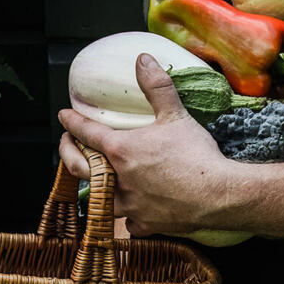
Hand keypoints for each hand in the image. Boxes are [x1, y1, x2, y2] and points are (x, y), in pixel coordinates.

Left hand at [58, 52, 232, 235]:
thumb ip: (156, 86)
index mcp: (122, 151)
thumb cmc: (196, 155)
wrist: (219, 195)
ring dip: (93, 189)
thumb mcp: (176, 115)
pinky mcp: (147, 224)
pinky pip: (130, 223)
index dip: (72, 122)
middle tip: (65, 145)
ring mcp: (131, 205)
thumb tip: (142, 59)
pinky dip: (129, 216)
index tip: (63, 116)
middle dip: (67, 154)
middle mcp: (119, 180)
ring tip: (94, 181)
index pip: (87, 133)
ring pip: (100, 200)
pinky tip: (133, 212)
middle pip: (81, 168)